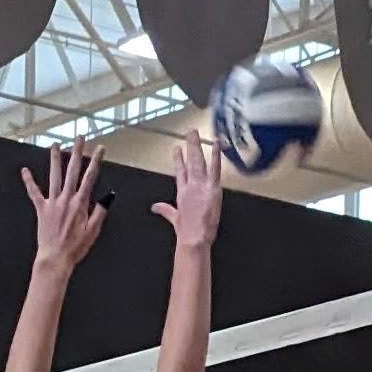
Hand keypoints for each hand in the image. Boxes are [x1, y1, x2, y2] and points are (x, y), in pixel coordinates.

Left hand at [24, 137, 107, 272]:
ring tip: (55, 145)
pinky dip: (29, 181)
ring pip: (54, 176)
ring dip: (55, 159)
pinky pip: (34, 193)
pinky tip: (25, 171)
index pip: (90, 177)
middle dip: (77, 152)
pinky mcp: (42, 209)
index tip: (100, 148)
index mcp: (80, 204)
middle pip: (72, 170)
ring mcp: (52, 203)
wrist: (55, 258)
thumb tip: (109, 196)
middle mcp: (66, 199)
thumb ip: (100, 211)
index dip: (96, 160)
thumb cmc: (74, 248)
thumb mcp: (93, 231)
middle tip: (79, 138)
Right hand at [152, 129, 222, 249]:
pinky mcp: (212, 188)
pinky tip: (217, 144)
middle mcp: (190, 186)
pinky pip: (215, 169)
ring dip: (197, 147)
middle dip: (189, 147)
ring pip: (198, 162)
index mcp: (182, 193)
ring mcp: (201, 186)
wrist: (193, 238)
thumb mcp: (175, 219)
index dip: (178, 160)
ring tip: (196, 133)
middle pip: (189, 163)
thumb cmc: (186, 233)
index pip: (180, 172)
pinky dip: (216, 156)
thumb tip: (154, 207)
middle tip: (190, 133)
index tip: (176, 149)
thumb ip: (165, 210)